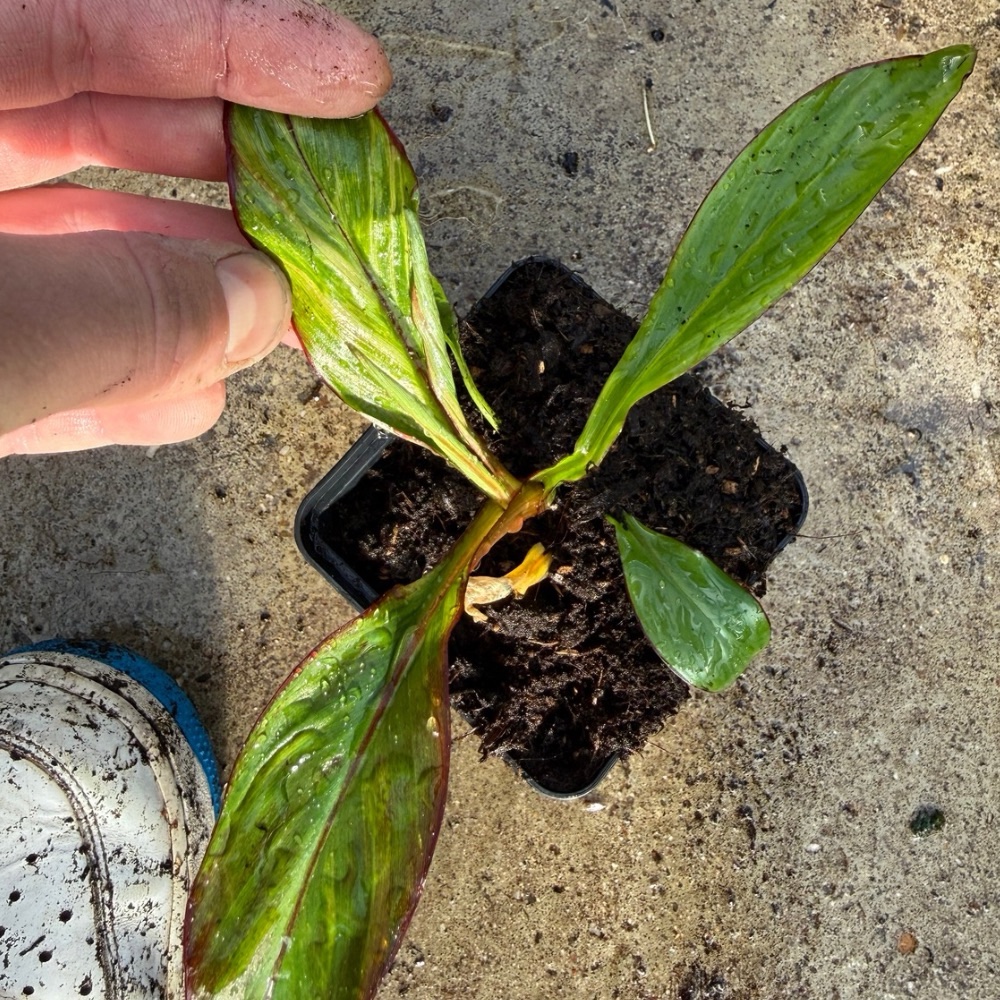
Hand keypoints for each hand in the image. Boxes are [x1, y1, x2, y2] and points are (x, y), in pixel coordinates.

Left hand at [0, 0, 390, 455]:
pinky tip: (182, 402)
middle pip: (99, 129)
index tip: (347, 79)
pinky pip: (33, 345)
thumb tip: (250, 304)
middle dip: (228, 180)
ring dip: (186, 293)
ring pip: (74, 246)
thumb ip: (117, 311)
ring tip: (276, 322)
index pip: (92, 20)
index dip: (235, 44)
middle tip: (324, 212)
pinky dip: (112, 375)